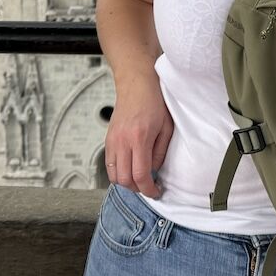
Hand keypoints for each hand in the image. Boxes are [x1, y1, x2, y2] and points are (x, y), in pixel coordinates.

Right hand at [105, 73, 173, 197]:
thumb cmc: (154, 101)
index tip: (156, 192)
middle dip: (137, 189)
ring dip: (126, 182)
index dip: (149, 190)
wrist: (136, 83)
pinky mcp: (108, 139)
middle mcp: (122, 141)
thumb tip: (153, 171)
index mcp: (139, 138)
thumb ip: (160, 152)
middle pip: (124, 180)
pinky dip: (117, 172)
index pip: (140, 176)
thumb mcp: (167, 127)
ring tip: (139, 179)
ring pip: (113, 175)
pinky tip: (129, 168)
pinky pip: (109, 164)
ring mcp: (112, 140)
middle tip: (149, 186)